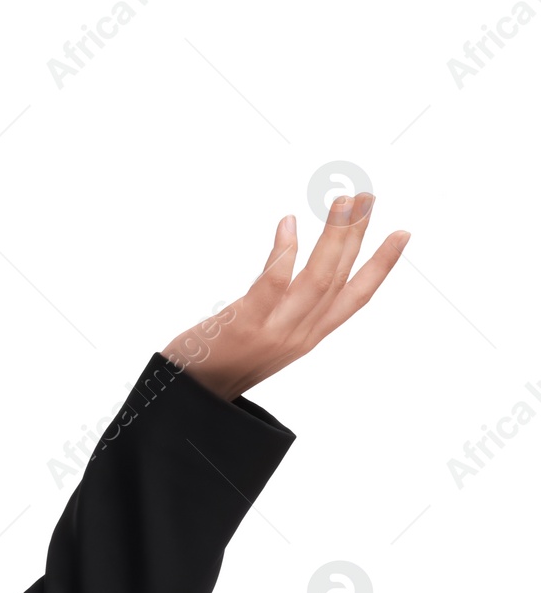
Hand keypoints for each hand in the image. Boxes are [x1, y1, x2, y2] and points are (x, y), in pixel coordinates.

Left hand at [163, 193, 409, 401]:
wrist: (191, 395)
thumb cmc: (222, 361)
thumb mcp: (267, 337)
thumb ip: (285, 310)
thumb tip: (291, 275)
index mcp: (309, 336)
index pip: (355, 297)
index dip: (382, 265)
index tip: (401, 234)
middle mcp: (300, 334)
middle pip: (340, 278)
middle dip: (357, 236)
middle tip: (366, 197)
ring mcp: (275, 331)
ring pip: (318, 278)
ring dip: (334, 237)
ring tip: (343, 202)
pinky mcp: (246, 326)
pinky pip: (273, 284)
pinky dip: (284, 252)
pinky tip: (289, 223)